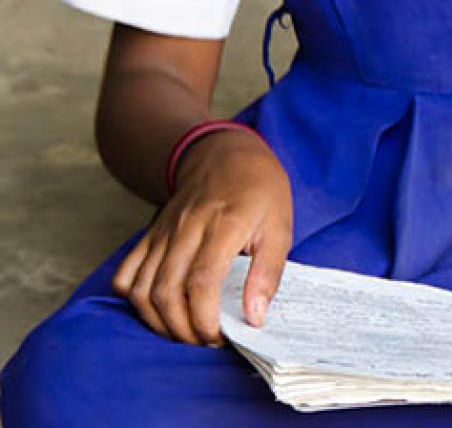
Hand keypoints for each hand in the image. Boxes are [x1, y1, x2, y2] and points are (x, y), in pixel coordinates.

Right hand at [111, 130, 292, 345]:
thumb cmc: (260, 191)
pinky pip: (126, 272)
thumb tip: (254, 317)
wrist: (226, 154)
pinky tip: (157, 310)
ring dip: (157, 320)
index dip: (204, 317)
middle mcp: (186, 228)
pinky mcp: (149, 235)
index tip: (218, 338)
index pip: (202, 281)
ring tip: (184, 332)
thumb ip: (268, 273)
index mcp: (224, 224)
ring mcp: (163, 232)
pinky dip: (134, 299)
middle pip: (166, 291)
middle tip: (204, 341)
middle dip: (182, 328)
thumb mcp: (281, 227)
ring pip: (141, 287)